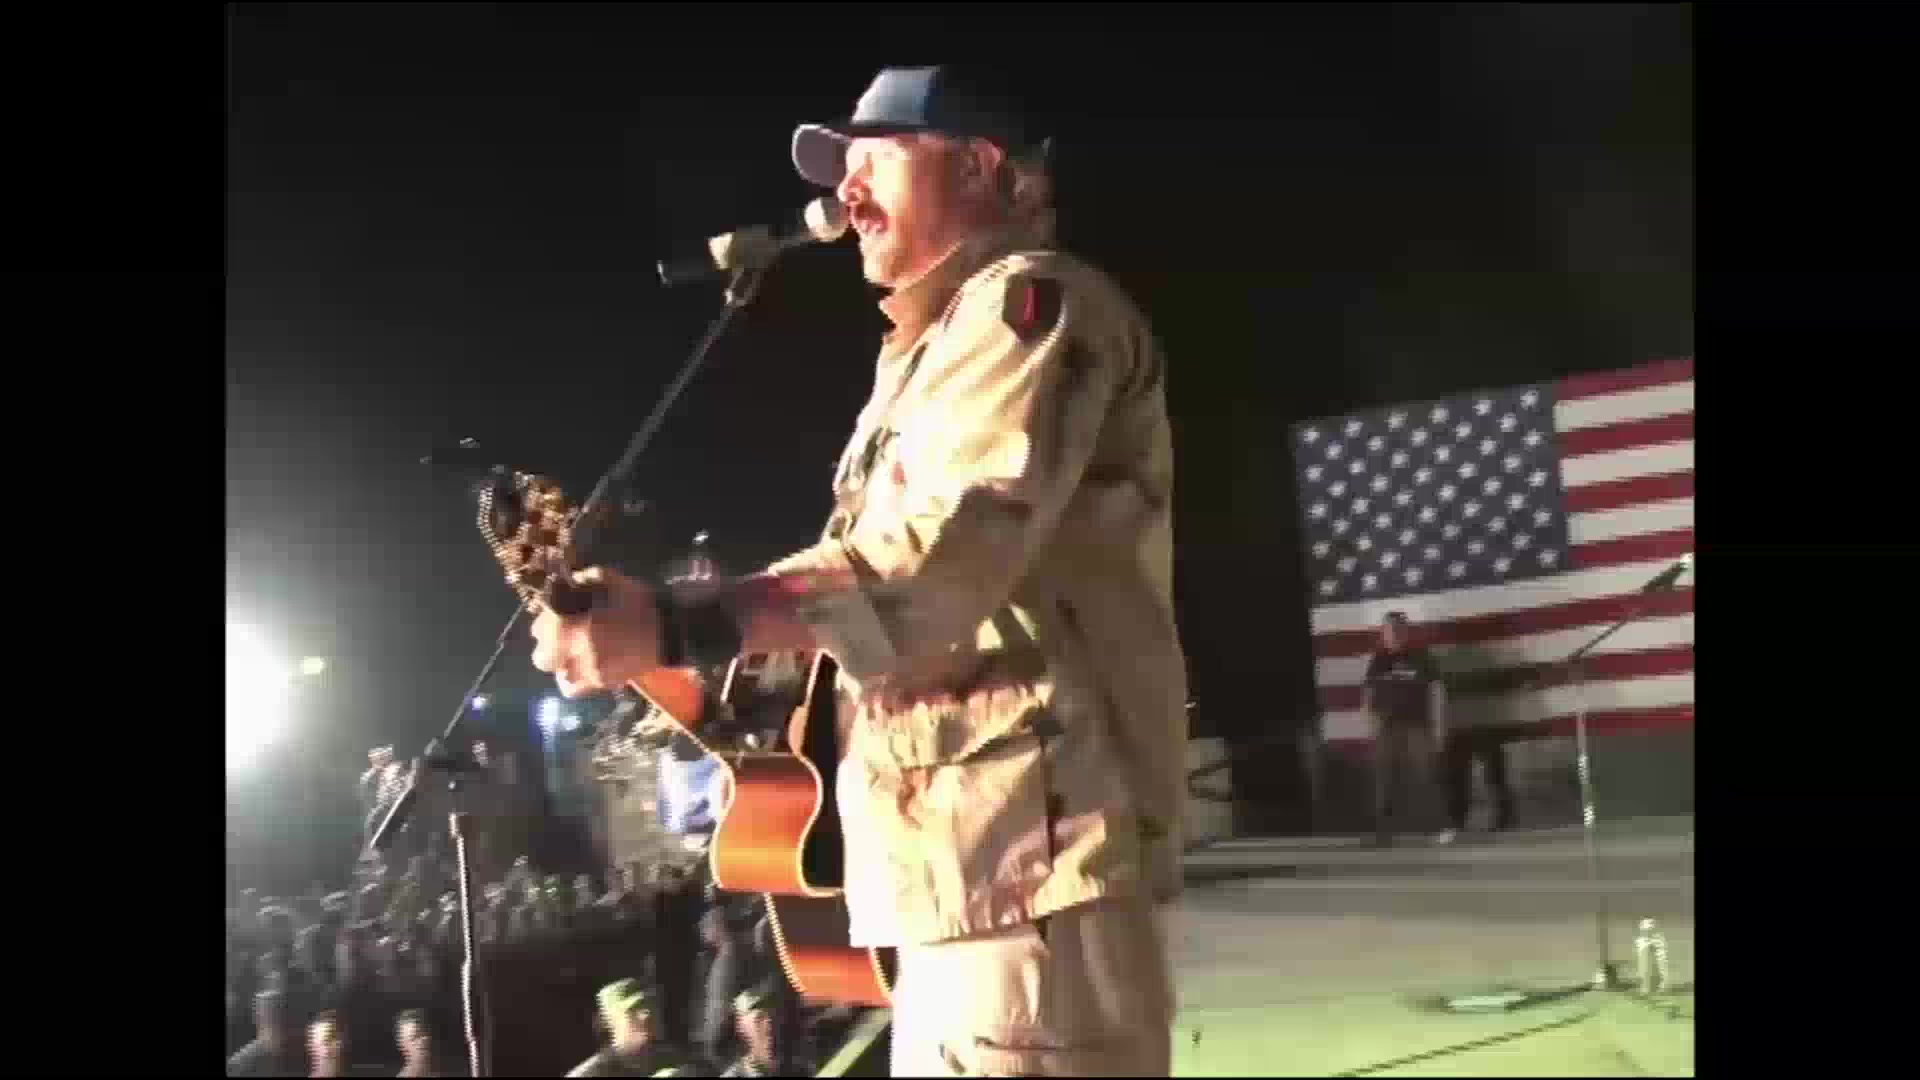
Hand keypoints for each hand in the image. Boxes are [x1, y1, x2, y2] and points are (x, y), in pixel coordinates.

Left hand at [529, 566, 663, 697]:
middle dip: (548, 647)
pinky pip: (577, 688)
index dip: (545, 621)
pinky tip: (585, 666)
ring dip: (561, 664)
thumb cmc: (636, 600)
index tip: (554, 616)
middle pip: (542, 659)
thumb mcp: (606, 580)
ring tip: (574, 653)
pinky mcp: (604, 683)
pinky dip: (576, 679)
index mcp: (572, 627)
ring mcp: (590, 672)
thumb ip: (578, 583)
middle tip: (560, 637)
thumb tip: (561, 586)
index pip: (540, 629)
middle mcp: (576, 653)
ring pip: (559, 676)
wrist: (669, 628)